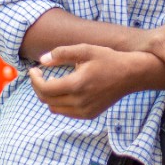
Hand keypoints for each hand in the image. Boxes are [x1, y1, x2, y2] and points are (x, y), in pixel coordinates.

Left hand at [29, 44, 143, 119]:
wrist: (131, 75)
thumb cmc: (108, 59)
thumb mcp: (86, 50)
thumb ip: (62, 53)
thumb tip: (42, 60)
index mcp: (77, 85)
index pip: (45, 89)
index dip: (34, 79)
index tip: (33, 70)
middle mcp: (80, 101)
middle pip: (47, 100)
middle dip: (38, 86)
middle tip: (39, 75)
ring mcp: (85, 111)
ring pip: (54, 108)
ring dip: (48, 96)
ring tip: (52, 82)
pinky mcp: (89, 114)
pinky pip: (66, 112)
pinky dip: (59, 102)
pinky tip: (65, 90)